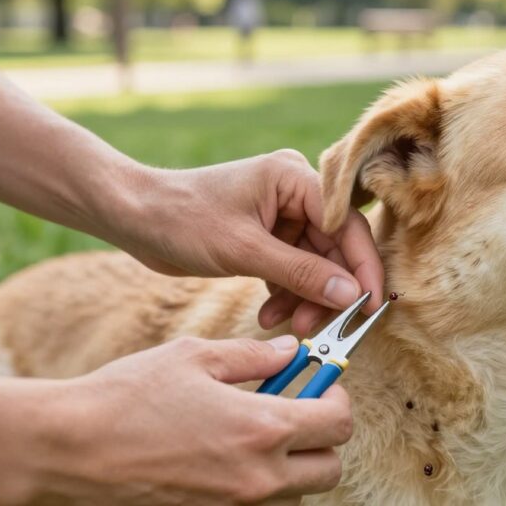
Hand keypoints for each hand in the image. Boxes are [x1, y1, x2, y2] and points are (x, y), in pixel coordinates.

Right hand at [26, 335, 351, 505]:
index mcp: (262, 429)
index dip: (337, 399)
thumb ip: (254, 356)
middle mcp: (258, 477)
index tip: (322, 387)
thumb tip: (292, 352)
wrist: (69, 449)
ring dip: (292, 468)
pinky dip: (258, 488)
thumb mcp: (195, 358)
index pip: (339, 424)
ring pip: (296, 496)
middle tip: (295, 414)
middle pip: (330, 470)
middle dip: (322, 440)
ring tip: (254, 438)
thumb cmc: (127, 396)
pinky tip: (226, 460)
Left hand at [110, 149, 383, 334]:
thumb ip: (301, 273)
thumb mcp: (244, 251)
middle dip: (329, 290)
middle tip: (321, 328)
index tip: (371, 307)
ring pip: (315, 264)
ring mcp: (281, 215)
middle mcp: (295, 192)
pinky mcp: (267, 236)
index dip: (362, 267)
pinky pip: (292, 270)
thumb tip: (351, 296)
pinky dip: (286, 294)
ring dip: (306, 298)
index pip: (346, 224)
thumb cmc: (182, 219)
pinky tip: (270, 315)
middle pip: (334, 248)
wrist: (133, 217)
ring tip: (289, 325)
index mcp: (295, 177)